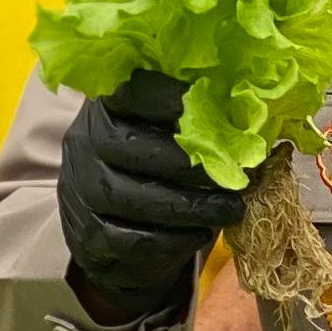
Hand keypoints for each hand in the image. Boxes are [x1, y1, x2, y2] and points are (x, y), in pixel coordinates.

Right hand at [58, 73, 233, 318]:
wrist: (114, 232)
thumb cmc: (154, 170)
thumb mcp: (166, 136)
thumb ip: (194, 123)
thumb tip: (251, 118)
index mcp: (107, 106)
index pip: (130, 91)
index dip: (169, 98)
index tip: (213, 110)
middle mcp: (85, 143)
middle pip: (131, 147)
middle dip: (189, 164)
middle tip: (234, 176)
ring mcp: (80, 191)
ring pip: (132, 197)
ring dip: (189, 207)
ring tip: (229, 210)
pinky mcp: (87, 235)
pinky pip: (131, 239)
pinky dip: (173, 239)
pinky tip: (201, 233)